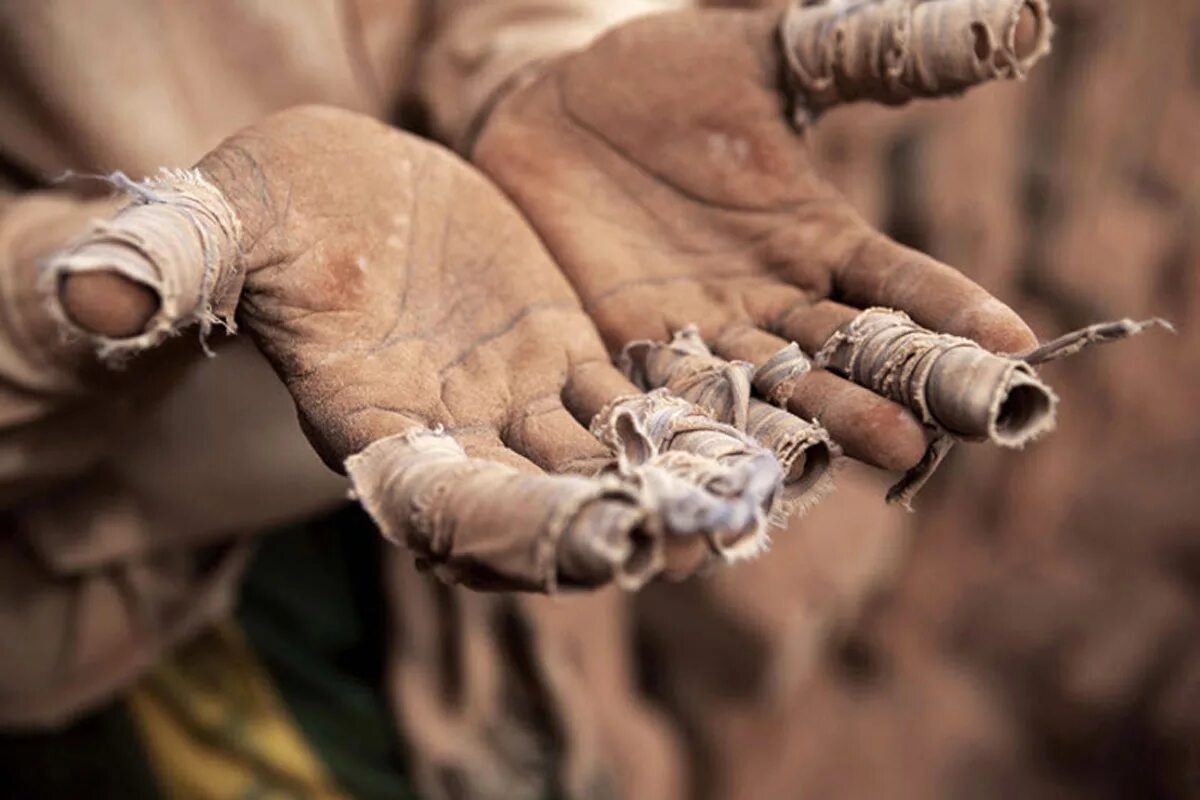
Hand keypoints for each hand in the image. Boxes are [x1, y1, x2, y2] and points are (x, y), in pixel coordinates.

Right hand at [48, 106, 784, 589]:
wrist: (333, 188)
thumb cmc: (267, 213)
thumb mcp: (220, 226)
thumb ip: (172, 265)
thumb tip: (86, 286)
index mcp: (373, 433)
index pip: (442, 510)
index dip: (515, 532)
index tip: (599, 542)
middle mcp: (457, 441)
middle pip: (547, 507)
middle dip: (625, 522)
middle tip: (712, 529)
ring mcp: (518, 406)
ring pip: (609, 458)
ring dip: (683, 474)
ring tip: (770, 476)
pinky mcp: (566, 359)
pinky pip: (638, 395)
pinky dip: (695, 407)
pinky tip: (763, 401)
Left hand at [472, 0, 1050, 472]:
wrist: (549, 108)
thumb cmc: (663, 75)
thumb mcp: (762, 56)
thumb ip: (860, 57)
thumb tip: (1007, 23)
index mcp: (817, 235)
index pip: (900, 280)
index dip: (952, 311)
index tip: (1013, 345)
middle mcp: (770, 298)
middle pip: (841, 355)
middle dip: (882, 393)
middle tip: (930, 435)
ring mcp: (698, 328)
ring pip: (763, 389)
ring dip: (801, 429)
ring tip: (829, 467)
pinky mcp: (625, 344)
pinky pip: (667, 392)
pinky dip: (695, 428)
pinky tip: (718, 466)